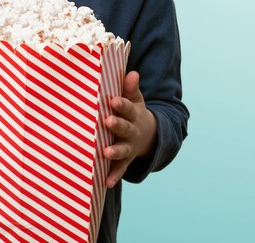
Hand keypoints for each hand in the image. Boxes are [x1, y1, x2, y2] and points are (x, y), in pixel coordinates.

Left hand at [103, 70, 156, 187]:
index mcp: (133, 114)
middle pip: (125, 128)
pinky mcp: (125, 160)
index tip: (112, 100)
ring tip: (106, 153)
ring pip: (122, 150)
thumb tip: (132, 73)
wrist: (148, 135)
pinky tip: (106, 182)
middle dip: (117, 125)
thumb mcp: (136, 100)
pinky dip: (114, 176)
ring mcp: (129, 147)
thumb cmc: (133, 112)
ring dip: (115, 151)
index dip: (121, 104)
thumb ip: (130, 88)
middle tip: (108, 121)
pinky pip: (120, 169)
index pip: (127, 108)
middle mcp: (132, 131)